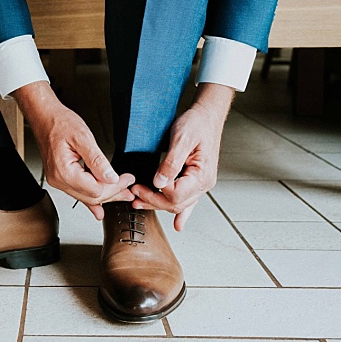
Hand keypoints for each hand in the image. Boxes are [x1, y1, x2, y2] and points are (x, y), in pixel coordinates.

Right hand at [15, 82, 134, 220]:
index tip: (128, 178)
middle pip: (92, 197)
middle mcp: (59, 181)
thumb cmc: (60, 124)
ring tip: (122, 194)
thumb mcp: (83, 138)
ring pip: (86, 197)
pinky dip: (90, 201)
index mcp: (64, 172)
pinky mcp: (61, 179)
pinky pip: (78, 193)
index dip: (115, 186)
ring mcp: (59, 181)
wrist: (45, 119)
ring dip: (105, 196)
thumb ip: (98, 160)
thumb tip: (111, 178)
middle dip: (113, 193)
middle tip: (130, 186)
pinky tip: (98, 210)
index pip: (95, 190)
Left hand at [133, 86, 231, 230]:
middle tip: (133, 193)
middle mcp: (204, 183)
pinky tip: (178, 226)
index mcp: (202, 175)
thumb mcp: (181, 138)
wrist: (207, 115)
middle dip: (152, 201)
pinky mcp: (195, 182)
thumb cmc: (196, 123)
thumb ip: (171, 162)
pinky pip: (188, 202)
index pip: (175, 196)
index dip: (156, 193)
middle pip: (175, 204)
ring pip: (177, 204)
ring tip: (137, 201)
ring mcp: (200, 184)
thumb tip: (159, 183)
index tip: (141, 185)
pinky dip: (182, 214)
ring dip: (157, 204)